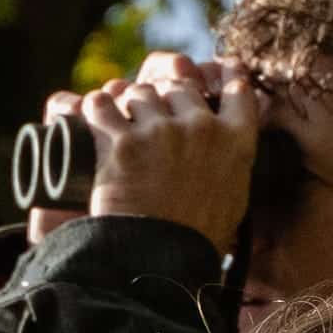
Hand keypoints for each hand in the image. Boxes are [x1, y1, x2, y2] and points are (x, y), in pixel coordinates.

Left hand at [57, 53, 266, 245]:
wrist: (159, 263)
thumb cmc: (196, 240)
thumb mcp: (233, 201)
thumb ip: (231, 166)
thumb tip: (222, 151)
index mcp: (235, 143)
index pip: (238, 91)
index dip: (227, 75)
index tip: (221, 69)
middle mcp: (201, 128)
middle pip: (179, 87)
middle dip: (163, 97)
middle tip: (151, 120)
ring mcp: (162, 132)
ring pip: (139, 93)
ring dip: (126, 105)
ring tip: (121, 128)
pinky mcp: (123, 142)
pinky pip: (103, 107)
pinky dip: (95, 111)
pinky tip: (94, 120)